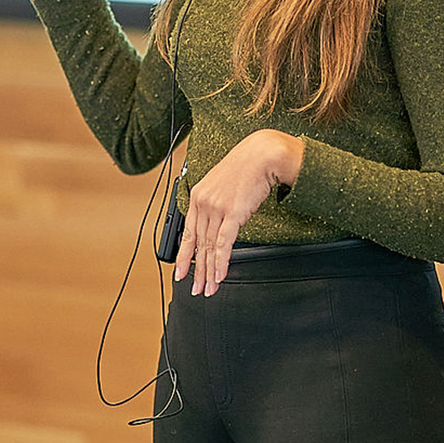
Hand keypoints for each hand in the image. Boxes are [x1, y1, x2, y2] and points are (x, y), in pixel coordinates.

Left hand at [175, 130, 303, 295]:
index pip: (188, 232)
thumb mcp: (223, 183)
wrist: (262, 154)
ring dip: (210, 271)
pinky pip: (223, 244)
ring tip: (209, 288)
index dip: (184, 255)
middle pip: (198, 244)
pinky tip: (220, 275)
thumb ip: (216, 202)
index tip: (181, 272)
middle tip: (196, 288)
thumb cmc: (246, 166)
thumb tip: (218, 223)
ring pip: (209, 248)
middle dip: (197, 270)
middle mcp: (204, 203)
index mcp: (198, 196)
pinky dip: (221, 262)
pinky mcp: (232, 213)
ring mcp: (217, 208)